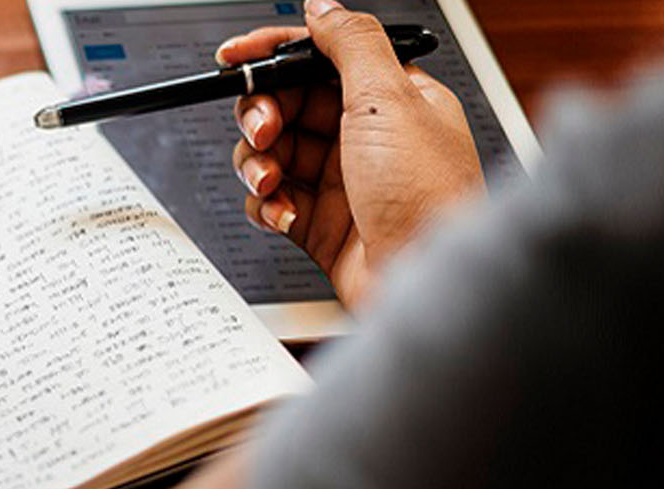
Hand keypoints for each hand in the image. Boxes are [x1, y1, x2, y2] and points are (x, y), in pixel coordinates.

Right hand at [221, 0, 483, 307]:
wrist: (425, 285)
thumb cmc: (428, 199)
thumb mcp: (390, 101)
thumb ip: (351, 44)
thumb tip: (322, 6)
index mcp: (392, 97)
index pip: (320, 58)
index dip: (273, 55)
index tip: (234, 58)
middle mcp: (366, 136)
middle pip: (287, 105)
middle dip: (264, 115)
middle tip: (263, 129)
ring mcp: (340, 181)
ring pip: (272, 153)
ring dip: (260, 164)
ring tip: (272, 180)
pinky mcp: (319, 223)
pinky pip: (271, 200)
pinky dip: (268, 205)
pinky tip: (285, 214)